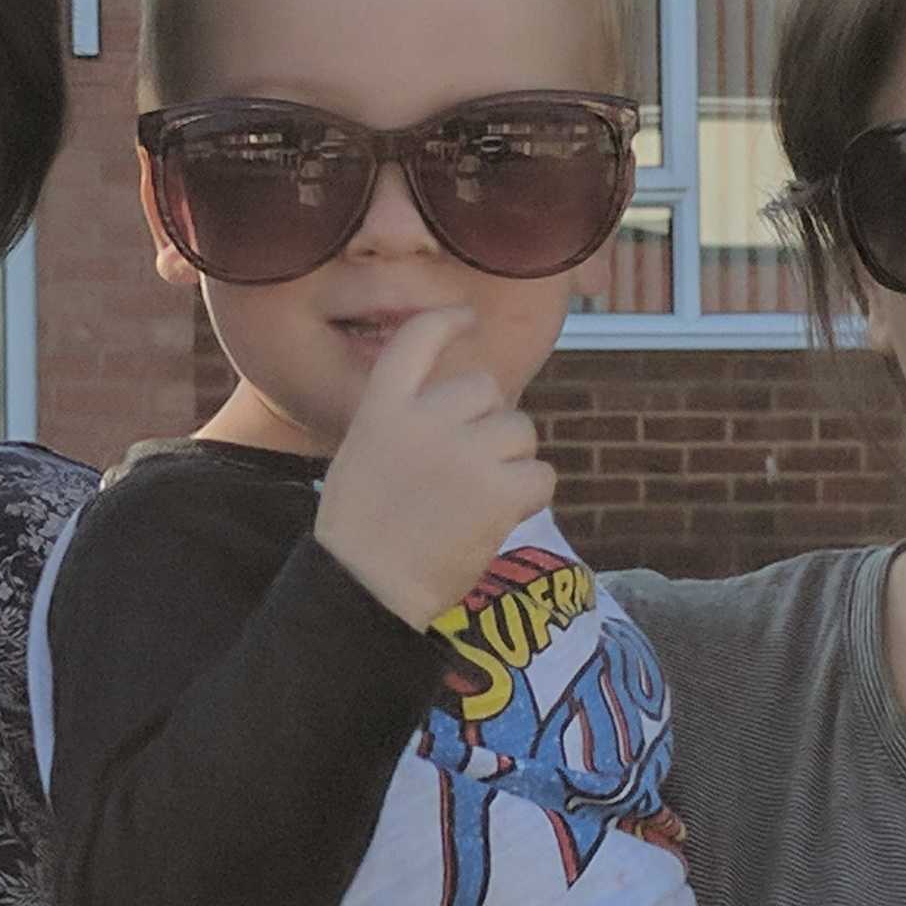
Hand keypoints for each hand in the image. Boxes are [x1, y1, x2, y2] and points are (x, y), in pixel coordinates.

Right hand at [313, 309, 554, 629]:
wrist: (368, 588)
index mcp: (383, 408)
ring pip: (521, 431)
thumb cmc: (364, 530)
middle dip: (488, 422)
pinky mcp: (499, 492)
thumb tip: (467, 406)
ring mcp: (464, 454)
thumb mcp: (364, 452)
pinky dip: (530, 496)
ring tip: (478, 499)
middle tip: (464, 469)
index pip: (417, 339)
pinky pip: (541, 474)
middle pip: (486, 390)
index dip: (447, 321)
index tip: (466, 317)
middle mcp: (425, 419)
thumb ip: (405, 420)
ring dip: (511, 461)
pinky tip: (500, 517)